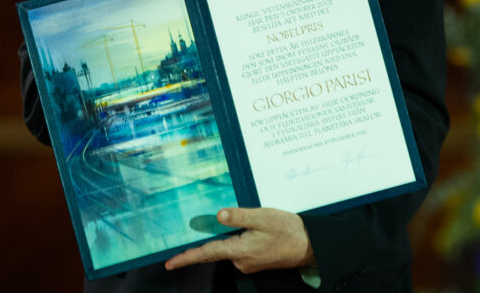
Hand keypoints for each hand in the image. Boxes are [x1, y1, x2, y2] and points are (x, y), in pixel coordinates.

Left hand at [165, 207, 314, 273]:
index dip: (187, 258)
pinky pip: (242, 249)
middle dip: (217, 236)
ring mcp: (249, 263)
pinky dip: (243, 239)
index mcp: (239, 250)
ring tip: (253, 222)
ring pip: (232, 247)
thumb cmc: (288, 231)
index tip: (170, 264)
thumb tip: (218, 216)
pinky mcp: (256, 261)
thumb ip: (240, 216)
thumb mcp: (263, 217)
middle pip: (219, 248)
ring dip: (234, 235)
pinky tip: (257, 230)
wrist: (310, 246)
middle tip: (222, 220)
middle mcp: (241, 261)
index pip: (207, 254)